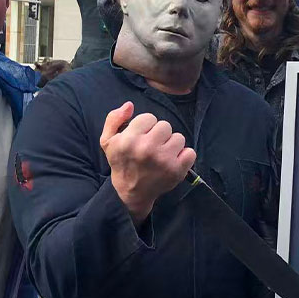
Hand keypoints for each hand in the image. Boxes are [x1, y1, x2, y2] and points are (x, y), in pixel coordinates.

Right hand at [100, 101, 195, 223]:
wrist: (131, 193)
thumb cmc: (121, 163)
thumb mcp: (108, 141)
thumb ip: (114, 119)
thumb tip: (129, 105)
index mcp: (129, 140)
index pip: (149, 117)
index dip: (146, 127)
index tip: (141, 137)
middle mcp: (146, 149)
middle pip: (165, 125)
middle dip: (159, 134)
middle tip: (152, 146)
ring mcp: (163, 161)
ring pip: (179, 137)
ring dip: (172, 145)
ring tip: (162, 154)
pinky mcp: (177, 171)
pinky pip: (190, 152)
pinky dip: (184, 156)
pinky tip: (172, 161)